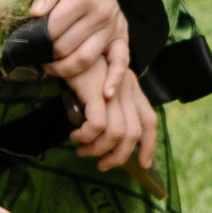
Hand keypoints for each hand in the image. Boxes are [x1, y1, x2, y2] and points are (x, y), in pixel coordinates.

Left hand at [30, 0, 127, 82]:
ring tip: (53, 68)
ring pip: (85, 60)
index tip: (32, 43)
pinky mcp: (122, 40)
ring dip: (65, 70)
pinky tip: (105, 93)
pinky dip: (114, 79)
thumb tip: (36, 13)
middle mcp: (101, 15)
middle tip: (39, 56)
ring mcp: (113, 30)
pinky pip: (121, 62)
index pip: (54, 29)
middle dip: (49, 55)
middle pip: (66, 47)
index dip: (39, 40)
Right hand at [63, 59, 158, 176]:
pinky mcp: (95, 91)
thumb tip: (109, 141)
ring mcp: (112, 89)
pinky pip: (98, 125)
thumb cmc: (77, 71)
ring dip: (98, 149)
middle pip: (134, 133)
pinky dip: (87, 136)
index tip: (142, 164)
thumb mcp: (100, 87)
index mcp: (132, 88)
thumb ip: (110, 107)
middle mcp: (127, 88)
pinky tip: (76, 135)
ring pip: (116, 134)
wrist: (62, 48)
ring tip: (82, 150)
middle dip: (119, 157)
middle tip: (102, 164)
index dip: (149, 145)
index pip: (149, 120)